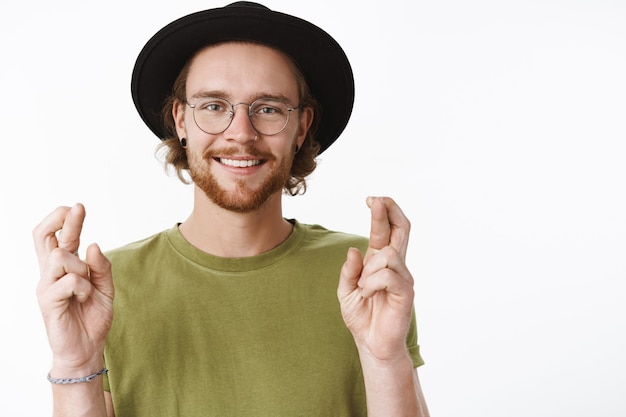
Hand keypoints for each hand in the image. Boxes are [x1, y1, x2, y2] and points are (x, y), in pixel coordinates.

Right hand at [33, 204, 113, 374]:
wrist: (88, 349)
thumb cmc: (93, 317)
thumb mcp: (106, 288)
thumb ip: (102, 267)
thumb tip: (94, 244)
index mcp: (64, 268)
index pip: (57, 236)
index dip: (64, 220)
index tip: (78, 207)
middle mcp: (51, 273)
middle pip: (44, 237)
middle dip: (61, 220)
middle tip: (77, 209)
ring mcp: (47, 286)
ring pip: (60, 257)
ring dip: (82, 267)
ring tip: (88, 287)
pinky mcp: (48, 302)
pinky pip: (68, 281)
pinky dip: (83, 287)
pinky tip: (85, 299)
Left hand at [338, 197, 414, 361]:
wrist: (371, 344)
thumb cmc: (361, 317)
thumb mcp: (346, 291)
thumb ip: (348, 271)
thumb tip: (354, 249)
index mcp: (380, 262)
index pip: (386, 230)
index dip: (382, 212)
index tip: (372, 199)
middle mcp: (395, 266)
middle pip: (401, 229)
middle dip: (390, 210)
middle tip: (377, 200)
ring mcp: (402, 277)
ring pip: (387, 255)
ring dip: (369, 270)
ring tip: (364, 288)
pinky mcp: (406, 292)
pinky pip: (388, 275)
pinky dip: (372, 283)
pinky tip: (369, 294)